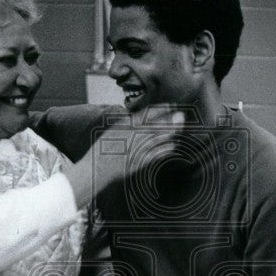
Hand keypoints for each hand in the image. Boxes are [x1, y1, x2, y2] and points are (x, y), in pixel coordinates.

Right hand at [61, 104, 184, 208]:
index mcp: (123, 126)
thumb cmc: (101, 151)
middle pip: (154, 126)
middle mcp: (130, 136)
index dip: (159, 110)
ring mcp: (134, 149)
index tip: (170, 105)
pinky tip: (172, 146)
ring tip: (179, 128)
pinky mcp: (137, 162)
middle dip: (169, 120)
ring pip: (156, 139)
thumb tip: (137, 119)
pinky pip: (154, 155)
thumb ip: (126, 125)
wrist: (94, 169)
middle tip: (181, 116)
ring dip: (170, 133)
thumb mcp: (111, 132)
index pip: (145, 115)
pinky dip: (164, 150)